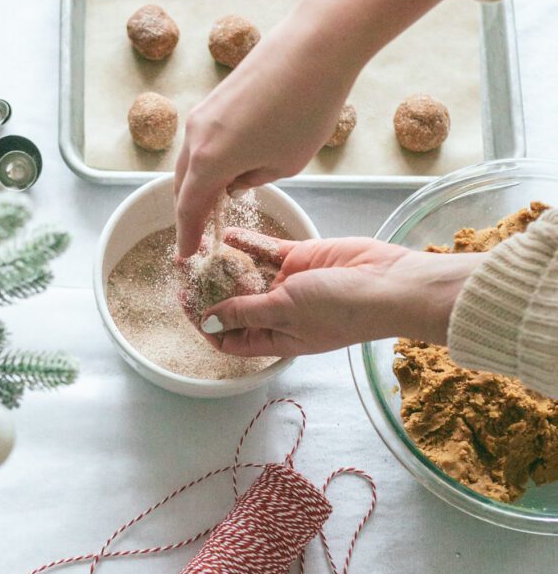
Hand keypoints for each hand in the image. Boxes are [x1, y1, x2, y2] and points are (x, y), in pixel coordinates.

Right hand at [173, 0, 466, 257]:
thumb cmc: (306, 111)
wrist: (315, 46)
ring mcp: (203, 113)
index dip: (188, 236)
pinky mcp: (217, 96)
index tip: (186, 257)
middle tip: (197, 235)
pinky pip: (204, 139)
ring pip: (192, 159)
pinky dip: (209, 159)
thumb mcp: (286, 165)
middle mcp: (196, 137)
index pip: (189, 210)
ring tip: (214, 203)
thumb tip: (237, 180)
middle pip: (183, 185)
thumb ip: (254, 180)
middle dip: (189, 212)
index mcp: (209, 162)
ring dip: (199, 183)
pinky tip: (230, 167)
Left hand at [199, 231, 485, 356]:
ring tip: (199, 253)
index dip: (206, 326)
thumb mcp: (283, 312)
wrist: (389, 283)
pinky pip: (267, 249)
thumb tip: (208, 322)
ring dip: (226, 265)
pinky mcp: (301, 257)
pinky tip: (226, 234)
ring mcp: (290, 284)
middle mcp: (280, 313)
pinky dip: (247, 242)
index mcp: (277, 338)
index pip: (231, 339)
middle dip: (210, 293)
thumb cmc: (341, 308)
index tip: (184, 306)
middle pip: (235, 305)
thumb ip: (243, 312)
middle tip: (184, 275)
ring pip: (248, 274)